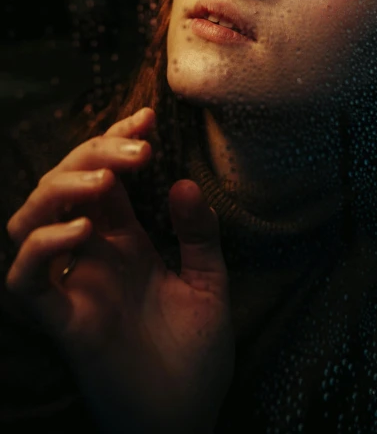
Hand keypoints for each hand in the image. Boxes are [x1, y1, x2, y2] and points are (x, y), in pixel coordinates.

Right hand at [5, 107, 234, 433]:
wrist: (188, 419)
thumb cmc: (197, 355)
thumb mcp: (208, 281)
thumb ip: (197, 234)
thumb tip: (182, 180)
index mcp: (125, 241)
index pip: (105, 176)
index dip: (117, 140)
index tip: (148, 116)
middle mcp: (92, 255)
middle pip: (66, 185)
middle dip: (94, 151)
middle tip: (137, 145)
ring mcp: (73, 285)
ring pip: (28, 220)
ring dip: (59, 188)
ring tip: (104, 179)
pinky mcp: (61, 321)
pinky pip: (24, 280)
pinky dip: (41, 246)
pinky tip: (83, 228)